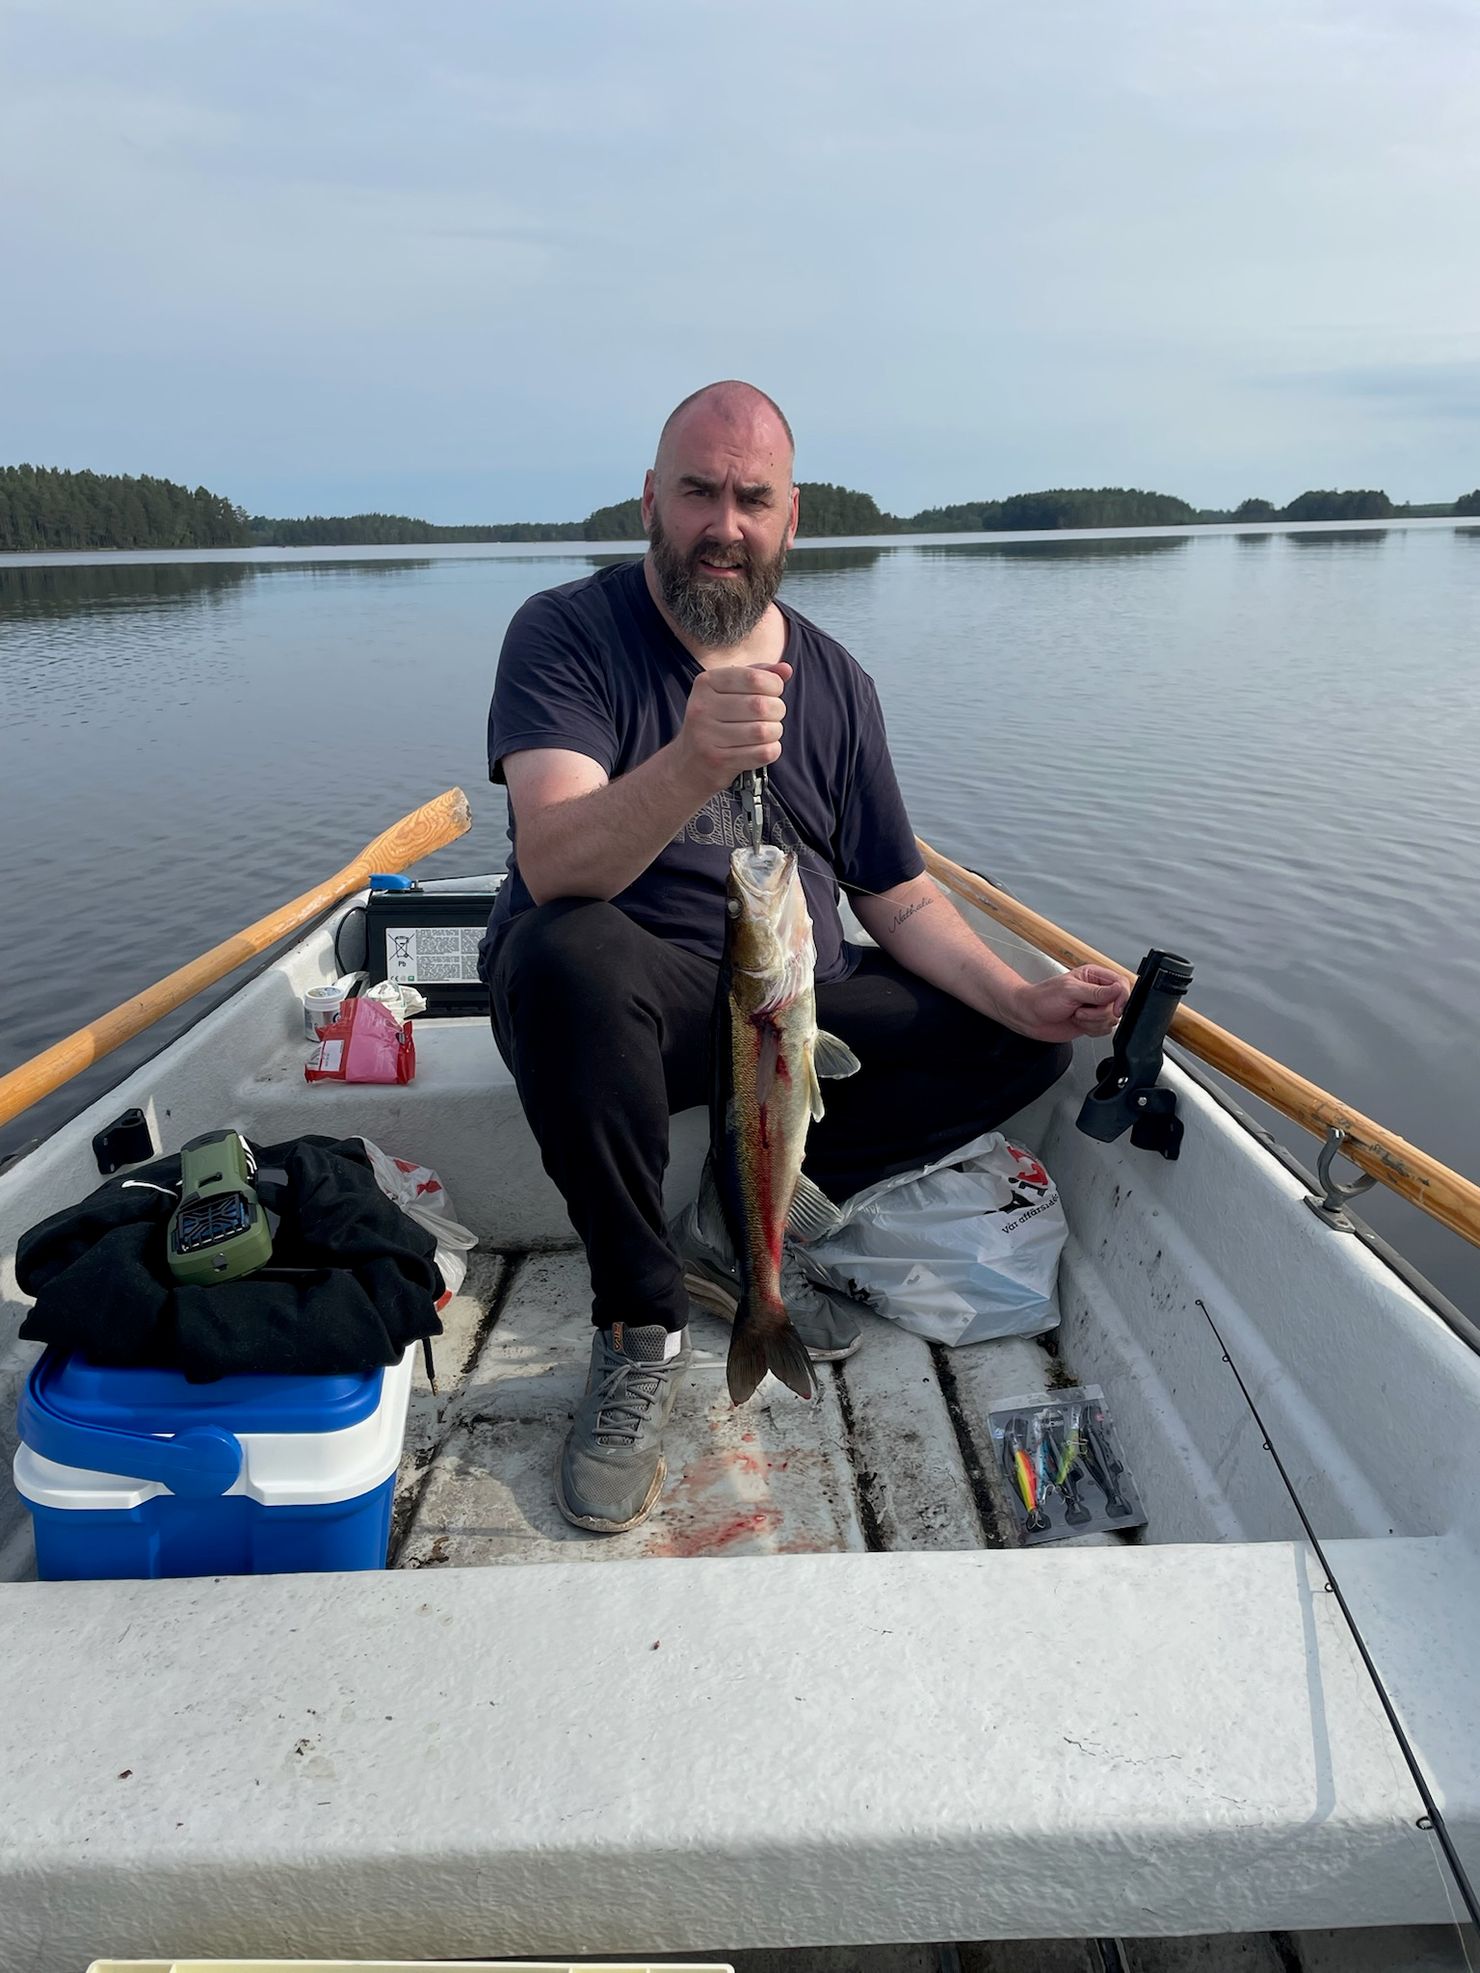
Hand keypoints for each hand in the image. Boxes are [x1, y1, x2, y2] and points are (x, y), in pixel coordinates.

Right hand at [674, 661, 791, 793]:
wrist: (690, 762)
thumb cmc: (716, 721)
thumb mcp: (729, 691)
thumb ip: (758, 675)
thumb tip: (786, 669)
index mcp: (706, 683)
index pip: (754, 678)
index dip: (774, 685)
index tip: (773, 692)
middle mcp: (702, 707)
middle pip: (761, 705)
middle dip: (777, 710)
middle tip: (772, 715)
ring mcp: (707, 736)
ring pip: (764, 731)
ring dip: (775, 732)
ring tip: (767, 731)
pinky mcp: (718, 760)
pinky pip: (763, 753)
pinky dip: (771, 750)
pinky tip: (761, 748)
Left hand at [1012, 965, 1127, 1044]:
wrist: (1029, 1017)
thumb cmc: (1043, 998)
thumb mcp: (1071, 991)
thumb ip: (1097, 992)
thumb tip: (1119, 990)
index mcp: (1093, 976)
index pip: (1121, 983)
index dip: (1122, 997)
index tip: (1114, 1008)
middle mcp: (1097, 991)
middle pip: (1118, 1005)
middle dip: (1099, 1013)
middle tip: (1081, 1010)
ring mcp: (1094, 1008)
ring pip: (1111, 1020)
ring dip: (1093, 1022)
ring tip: (1076, 1015)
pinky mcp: (1091, 1022)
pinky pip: (1104, 1030)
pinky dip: (1091, 1030)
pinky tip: (1077, 1023)